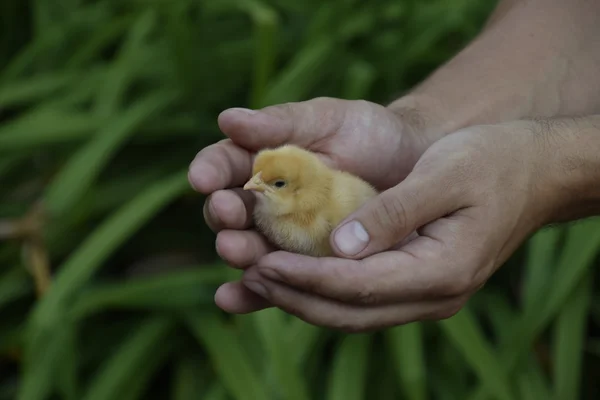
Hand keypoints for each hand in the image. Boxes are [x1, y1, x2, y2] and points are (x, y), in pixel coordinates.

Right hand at [188, 97, 438, 312]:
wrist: (413, 164)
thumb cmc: (367, 133)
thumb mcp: (327, 119)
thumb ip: (280, 123)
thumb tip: (227, 120)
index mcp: (261, 160)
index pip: (225, 165)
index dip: (210, 170)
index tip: (203, 177)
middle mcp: (264, 201)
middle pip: (232, 212)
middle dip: (224, 214)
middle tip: (225, 213)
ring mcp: (283, 237)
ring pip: (251, 249)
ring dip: (238, 253)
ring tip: (237, 252)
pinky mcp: (304, 267)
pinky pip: (276, 282)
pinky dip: (252, 294)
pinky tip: (234, 299)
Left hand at [241, 121, 556, 331]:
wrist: (536, 171)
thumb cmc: (494, 161)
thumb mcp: (445, 174)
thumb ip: (394, 213)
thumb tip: (339, 246)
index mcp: (443, 270)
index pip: (359, 287)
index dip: (305, 278)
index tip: (260, 263)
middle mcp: (434, 294)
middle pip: (350, 312)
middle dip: (294, 296)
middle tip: (246, 273)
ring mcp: (427, 295)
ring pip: (353, 313)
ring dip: (303, 299)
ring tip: (257, 277)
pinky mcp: (418, 283)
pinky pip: (362, 299)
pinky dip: (323, 291)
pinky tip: (293, 274)